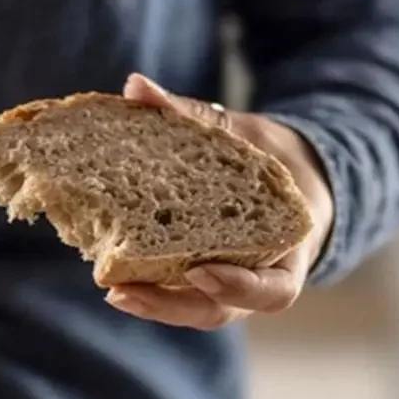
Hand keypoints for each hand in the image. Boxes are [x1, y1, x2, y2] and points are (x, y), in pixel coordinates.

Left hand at [105, 74, 334, 330]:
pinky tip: (108, 269)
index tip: (198, 270)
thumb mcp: (246, 133)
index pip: (273, 290)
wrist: (288, 176)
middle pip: (219, 310)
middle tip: (122, 292)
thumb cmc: (272, 158)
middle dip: (170, 306)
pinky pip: (177, 290)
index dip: (238, 286)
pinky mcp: (200, 280)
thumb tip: (135, 87)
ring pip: (193, 309)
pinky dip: (147, 283)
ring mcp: (228, 285)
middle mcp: (258, 278)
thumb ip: (194, 115)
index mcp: (289, 251)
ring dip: (152, 303)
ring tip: (110, 289)